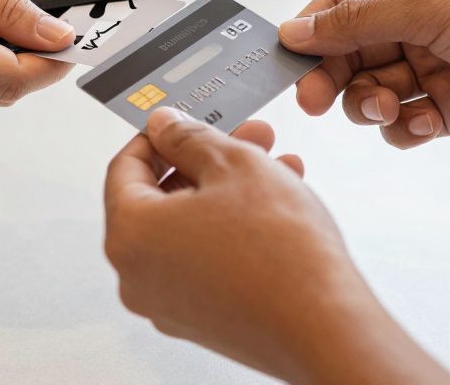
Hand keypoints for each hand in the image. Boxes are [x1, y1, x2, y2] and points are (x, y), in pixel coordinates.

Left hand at [104, 108, 449, 384]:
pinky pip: (204, 259)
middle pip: (160, 197)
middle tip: (245, 137)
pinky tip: (276, 205)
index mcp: (130, 234)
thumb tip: (164, 127)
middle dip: (207, 160)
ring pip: (189, 227)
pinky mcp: (200, 319)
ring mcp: (167, 303)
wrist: (324, 326)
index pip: (125, 167)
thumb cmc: (280, 252)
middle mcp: (137, 275)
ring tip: (276, 166)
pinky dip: (231, 228)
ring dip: (228, 190)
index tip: (184, 123)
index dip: (159, 136)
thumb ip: (189, 137)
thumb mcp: (233, 164)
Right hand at [279, 0, 449, 145]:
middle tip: (316, 101)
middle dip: (332, 79)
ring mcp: (434, 68)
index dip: (310, 33)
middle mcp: (418, 23)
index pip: (339, 6)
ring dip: (368, 105)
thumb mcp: (435, 8)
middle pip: (347, 54)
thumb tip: (296, 29)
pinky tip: (427, 124)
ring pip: (370, 92)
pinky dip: (405, 130)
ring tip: (388, 109)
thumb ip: (360, 21)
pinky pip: (404, 125)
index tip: (287, 60)